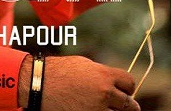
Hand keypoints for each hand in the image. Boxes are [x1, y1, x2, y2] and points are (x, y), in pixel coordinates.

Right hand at [18, 55, 140, 110]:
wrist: (39, 84)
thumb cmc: (59, 71)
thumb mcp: (83, 65)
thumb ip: (101, 73)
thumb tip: (115, 82)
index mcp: (103, 75)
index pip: (129, 83)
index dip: (127, 88)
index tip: (123, 91)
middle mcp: (104, 93)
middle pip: (130, 105)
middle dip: (126, 105)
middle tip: (120, 106)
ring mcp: (97, 109)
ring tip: (102, 107)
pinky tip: (91, 109)